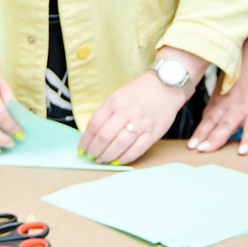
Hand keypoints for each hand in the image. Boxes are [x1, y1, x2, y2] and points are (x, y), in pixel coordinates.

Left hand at [79, 62, 195, 164]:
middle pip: (104, 137)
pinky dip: (125, 158)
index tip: (82, 149)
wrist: (165, 86)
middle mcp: (127, 112)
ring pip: (119, 145)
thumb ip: (106, 114)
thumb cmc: (139, 92)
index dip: (85, 141)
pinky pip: (137, 150)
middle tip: (91, 157)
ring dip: (107, 156)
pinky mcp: (153, 132)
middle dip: (94, 151)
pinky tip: (118, 161)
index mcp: (115, 101)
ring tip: (102, 160)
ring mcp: (141, 123)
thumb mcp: (118, 96)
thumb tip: (93, 136)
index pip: (94, 125)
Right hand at [189, 39, 247, 155]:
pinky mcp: (215, 101)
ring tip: (194, 147)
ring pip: (211, 121)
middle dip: (216, 139)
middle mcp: (239, 108)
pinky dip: (199, 127)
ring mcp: (225, 104)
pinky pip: (206, 115)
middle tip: (206, 151)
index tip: (242, 152)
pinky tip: (192, 139)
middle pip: (227, 125)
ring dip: (202, 134)